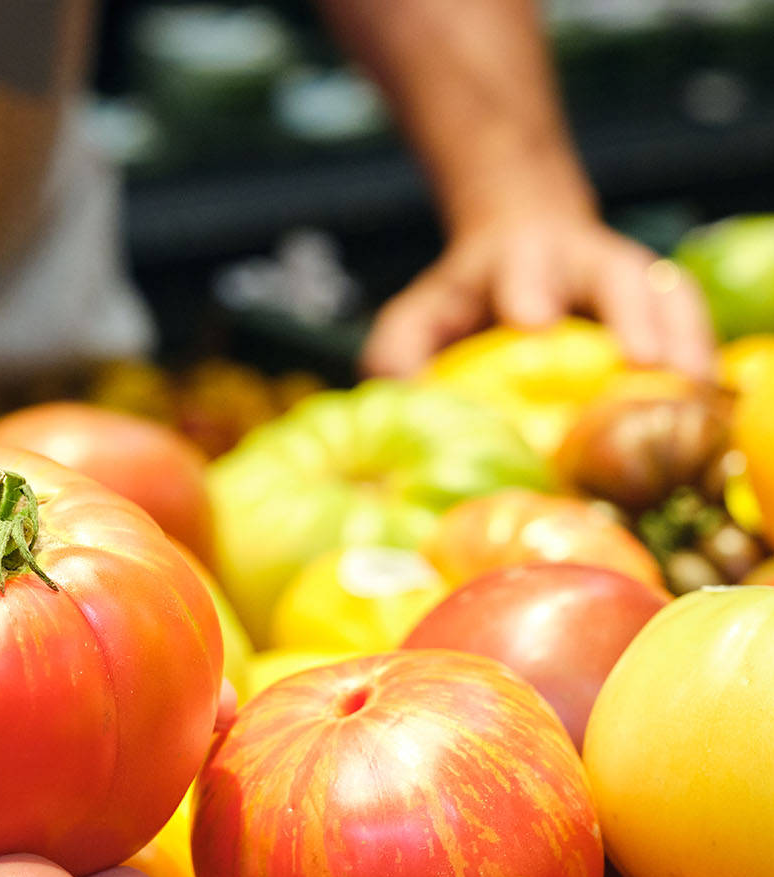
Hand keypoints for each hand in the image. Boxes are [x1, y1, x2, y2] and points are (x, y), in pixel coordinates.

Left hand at [361, 214, 717, 380]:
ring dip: (687, 342)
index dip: (529, 293)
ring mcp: (634, 280)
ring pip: (669, 300)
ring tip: (694, 390)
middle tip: (645, 360)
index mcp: (519, 259)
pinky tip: (710, 404)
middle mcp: (587, 261)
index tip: (533, 319)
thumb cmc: (464, 296)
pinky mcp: (662, 303)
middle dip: (633, 316)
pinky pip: (691, 327)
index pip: (522, 271)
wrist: (523, 239)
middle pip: (619, 279)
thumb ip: (399, 353)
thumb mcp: (419, 314)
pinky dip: (702, 359)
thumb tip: (403, 404)